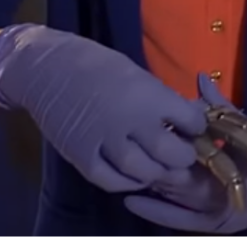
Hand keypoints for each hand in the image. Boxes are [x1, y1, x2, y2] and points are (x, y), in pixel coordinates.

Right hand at [0, 23, 204, 193]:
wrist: (48, 68)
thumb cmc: (97, 64)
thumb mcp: (139, 74)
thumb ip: (160, 99)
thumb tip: (187, 116)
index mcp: (149, 94)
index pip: (190, 120)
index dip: (198, 127)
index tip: (197, 128)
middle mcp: (131, 120)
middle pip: (170, 153)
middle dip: (184, 157)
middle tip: (185, 155)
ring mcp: (104, 141)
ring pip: (142, 171)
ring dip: (158, 173)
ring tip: (163, 168)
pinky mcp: (81, 156)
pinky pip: (110, 180)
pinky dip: (126, 182)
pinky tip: (134, 177)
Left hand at [124, 73, 246, 232]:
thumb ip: (220, 108)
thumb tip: (199, 78)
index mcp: (225, 171)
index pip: (182, 158)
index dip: (160, 144)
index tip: (142, 126)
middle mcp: (216, 199)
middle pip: (171, 181)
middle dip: (150, 163)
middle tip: (126, 146)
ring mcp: (214, 217)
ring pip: (172, 200)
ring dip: (150, 185)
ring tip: (123, 169)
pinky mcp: (214, 226)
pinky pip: (178, 222)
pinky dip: (157, 211)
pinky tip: (134, 201)